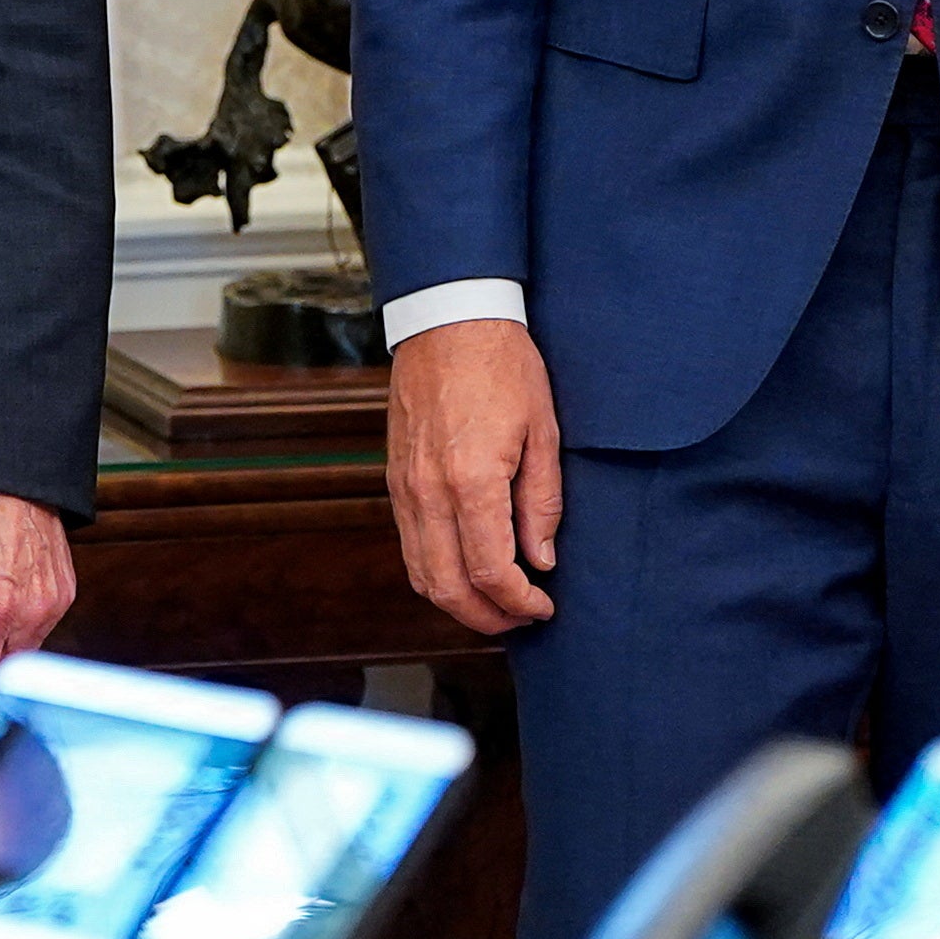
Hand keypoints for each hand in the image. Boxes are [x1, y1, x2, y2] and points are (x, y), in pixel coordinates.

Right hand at [386, 319, 560, 634]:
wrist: (447, 320)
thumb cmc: (502, 365)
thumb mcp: (543, 431)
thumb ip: (542, 502)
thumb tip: (541, 559)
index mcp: (471, 481)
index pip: (492, 572)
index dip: (520, 602)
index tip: (544, 606)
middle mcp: (428, 492)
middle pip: (449, 588)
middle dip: (488, 617)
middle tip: (522, 618)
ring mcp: (405, 488)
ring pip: (422, 574)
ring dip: (458, 602)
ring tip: (497, 603)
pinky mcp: (395, 481)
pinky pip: (410, 546)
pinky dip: (436, 573)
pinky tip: (467, 569)